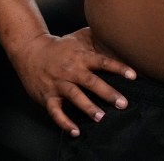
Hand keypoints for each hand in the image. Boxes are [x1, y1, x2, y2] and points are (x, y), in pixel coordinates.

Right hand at [11, 27, 135, 136]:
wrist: (30, 51)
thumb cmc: (59, 46)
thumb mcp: (77, 37)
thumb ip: (95, 37)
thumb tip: (115, 32)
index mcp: (81, 57)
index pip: (103, 62)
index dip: (118, 68)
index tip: (133, 76)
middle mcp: (71, 70)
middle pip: (91, 81)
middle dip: (107, 93)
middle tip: (123, 103)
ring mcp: (59, 84)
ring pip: (74, 96)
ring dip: (87, 107)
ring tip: (100, 117)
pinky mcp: (48, 96)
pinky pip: (56, 111)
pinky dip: (64, 122)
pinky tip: (75, 131)